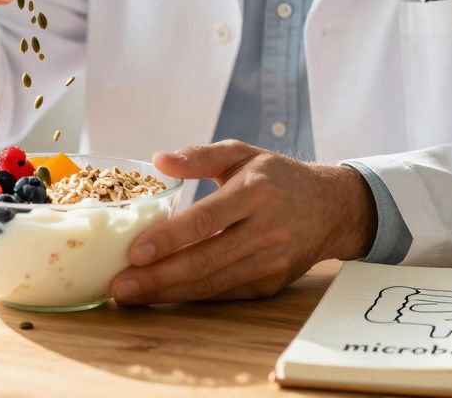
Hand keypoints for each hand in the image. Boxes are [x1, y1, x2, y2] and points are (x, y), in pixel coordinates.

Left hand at [109, 140, 377, 304]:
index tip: (135, 252)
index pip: (206, 220)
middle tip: (120, 287)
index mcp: (255, 192)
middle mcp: (266, 230)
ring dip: (168, 293)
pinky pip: (224, 293)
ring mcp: (270, 262)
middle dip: (158, 277)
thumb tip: (159, 160)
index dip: (170, 239)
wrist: (331, 208)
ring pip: (212, 283)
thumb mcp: (242, 153)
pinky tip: (161, 296)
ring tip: (130, 296)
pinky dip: (191, 297)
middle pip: (205, 260)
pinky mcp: (270, 284)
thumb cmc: (277, 177)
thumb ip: (199, 156)